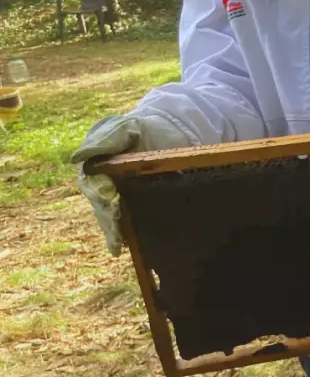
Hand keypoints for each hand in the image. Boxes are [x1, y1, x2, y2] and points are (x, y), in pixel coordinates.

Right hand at [71, 114, 190, 255]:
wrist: (166, 134)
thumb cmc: (138, 131)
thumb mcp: (124, 129)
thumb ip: (104, 140)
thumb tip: (77, 158)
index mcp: (95, 171)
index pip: (95, 186)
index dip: (101, 195)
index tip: (109, 199)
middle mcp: (102, 189)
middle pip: (102, 208)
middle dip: (108, 220)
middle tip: (114, 234)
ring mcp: (118, 200)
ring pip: (112, 219)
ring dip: (114, 232)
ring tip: (117, 245)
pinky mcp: (137, 207)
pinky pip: (130, 223)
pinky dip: (129, 235)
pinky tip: (129, 247)